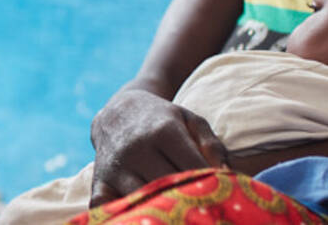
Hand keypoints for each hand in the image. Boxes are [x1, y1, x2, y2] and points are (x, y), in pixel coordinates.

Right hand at [88, 88, 229, 206]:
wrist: (118, 113)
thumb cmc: (162, 120)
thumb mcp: (191, 121)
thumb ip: (212, 146)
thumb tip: (227, 176)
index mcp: (164, 131)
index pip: (194, 169)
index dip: (212, 186)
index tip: (222, 197)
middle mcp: (137, 149)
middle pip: (170, 188)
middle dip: (191, 202)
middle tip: (205, 211)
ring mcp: (116, 167)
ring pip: (143, 201)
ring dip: (162, 212)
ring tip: (179, 215)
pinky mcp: (100, 181)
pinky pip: (105, 207)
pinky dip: (120, 218)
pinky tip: (139, 218)